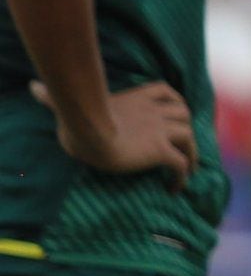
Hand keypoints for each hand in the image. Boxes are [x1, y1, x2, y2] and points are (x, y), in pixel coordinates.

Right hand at [36, 79, 192, 176]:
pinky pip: (181, 164)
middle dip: (186, 128)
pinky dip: (183, 176)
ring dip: (191, 153)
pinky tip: (175, 188)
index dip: (174, 102)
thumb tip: (32, 87)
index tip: (175, 114)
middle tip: (184, 146)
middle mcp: (153, 112)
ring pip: (189, 138)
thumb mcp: (68, 106)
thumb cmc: (74, 120)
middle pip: (184, 114)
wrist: (87, 132)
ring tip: (188, 171)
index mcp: (136, 99)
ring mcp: (160, 131)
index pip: (165, 91)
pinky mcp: (160, 150)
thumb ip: (54, 98)